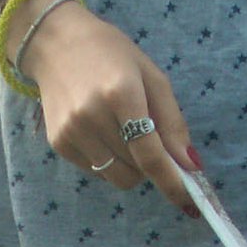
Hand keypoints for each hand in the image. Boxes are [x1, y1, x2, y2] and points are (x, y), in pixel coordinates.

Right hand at [12, 0, 197, 215]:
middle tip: (152, 140)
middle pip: (136, 170)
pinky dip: (109, 160)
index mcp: (121, 94)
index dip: (172, 182)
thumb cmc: (112, 54)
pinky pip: (96, 171)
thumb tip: (190, 165)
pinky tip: (101, 129)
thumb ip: (172, 122)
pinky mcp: (58, 143)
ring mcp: (71, 132)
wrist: (55, 43)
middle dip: (152, 165)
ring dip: (130, 166)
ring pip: (116, 177)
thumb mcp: (152, 76)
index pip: (149, 154)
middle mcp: (91, 116)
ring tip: (124, 131)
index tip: (190, 203)